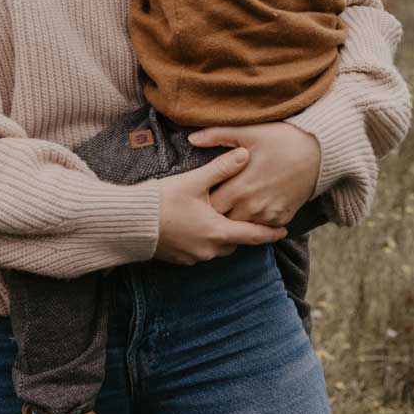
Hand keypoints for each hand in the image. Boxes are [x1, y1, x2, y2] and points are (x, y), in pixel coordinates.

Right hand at [153, 148, 286, 265]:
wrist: (129, 222)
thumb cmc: (163, 201)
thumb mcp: (195, 181)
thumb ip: (221, 168)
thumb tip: (245, 154)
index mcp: (217, 231)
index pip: (252, 235)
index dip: (270, 232)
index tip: (284, 230)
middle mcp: (208, 249)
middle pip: (234, 243)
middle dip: (242, 232)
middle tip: (248, 219)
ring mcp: (192, 257)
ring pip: (217, 248)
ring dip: (221, 235)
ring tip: (220, 220)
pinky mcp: (178, 258)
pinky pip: (199, 251)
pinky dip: (203, 240)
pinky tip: (195, 225)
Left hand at [185, 121, 321, 227]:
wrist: (319, 152)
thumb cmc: (282, 138)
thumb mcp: (249, 131)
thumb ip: (217, 135)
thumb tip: (191, 139)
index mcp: (239, 187)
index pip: (210, 205)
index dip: (203, 201)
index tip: (202, 193)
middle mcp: (252, 206)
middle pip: (223, 220)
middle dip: (215, 213)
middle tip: (210, 203)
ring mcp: (268, 215)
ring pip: (241, 227)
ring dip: (234, 219)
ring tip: (228, 208)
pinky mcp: (282, 218)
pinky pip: (260, 228)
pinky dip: (253, 222)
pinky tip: (250, 210)